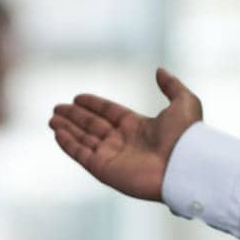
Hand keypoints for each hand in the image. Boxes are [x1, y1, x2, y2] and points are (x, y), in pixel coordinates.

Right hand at [49, 68, 201, 200]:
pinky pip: (81, 154)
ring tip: (52, 118)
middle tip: (57, 107)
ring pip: (84, 139)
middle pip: (93, 126)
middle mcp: (124, 141)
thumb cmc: (187, 135)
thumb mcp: (184, 102)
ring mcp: (114, 156)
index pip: (110, 113)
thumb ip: (171, 85)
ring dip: (67, 129)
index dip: (94, 105)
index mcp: (140, 127)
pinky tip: (57, 133)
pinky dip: (68, 144)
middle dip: (75, 117)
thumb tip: (159, 70)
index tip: (78, 97)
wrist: (185, 165)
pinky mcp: (105, 170)